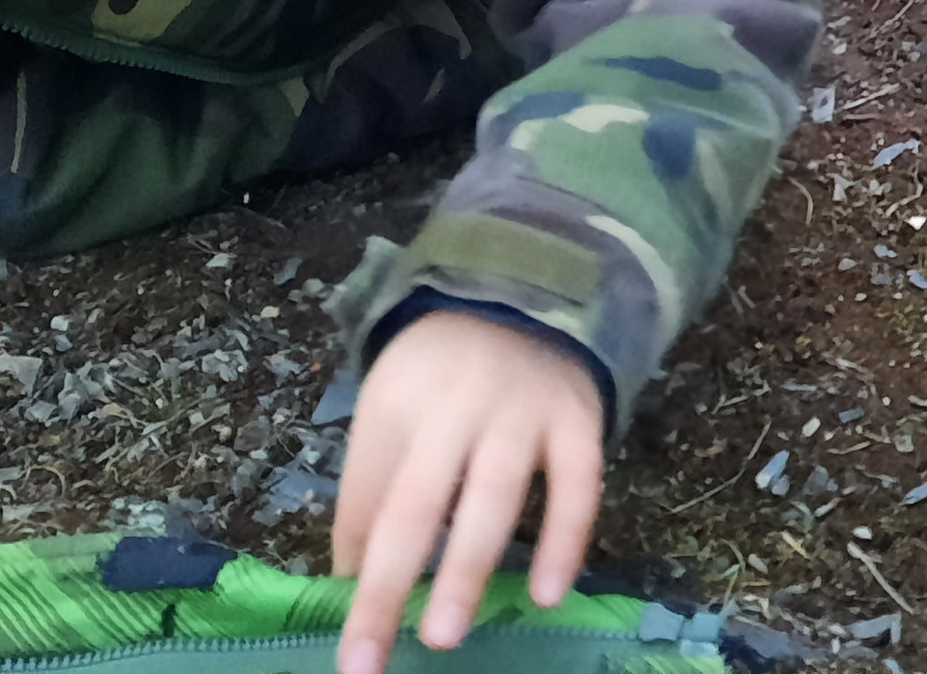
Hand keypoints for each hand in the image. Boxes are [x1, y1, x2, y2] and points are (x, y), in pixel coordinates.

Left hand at [333, 310, 607, 673]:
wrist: (528, 289)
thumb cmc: (444, 374)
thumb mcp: (392, 412)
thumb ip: (373, 491)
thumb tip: (351, 583)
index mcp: (398, 404)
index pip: (365, 500)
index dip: (352, 574)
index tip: (347, 649)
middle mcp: (455, 407)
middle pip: (416, 504)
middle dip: (389, 585)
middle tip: (368, 659)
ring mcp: (521, 412)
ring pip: (493, 497)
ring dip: (465, 569)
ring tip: (443, 635)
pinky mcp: (579, 419)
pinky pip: (578, 486)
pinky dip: (566, 540)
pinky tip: (550, 595)